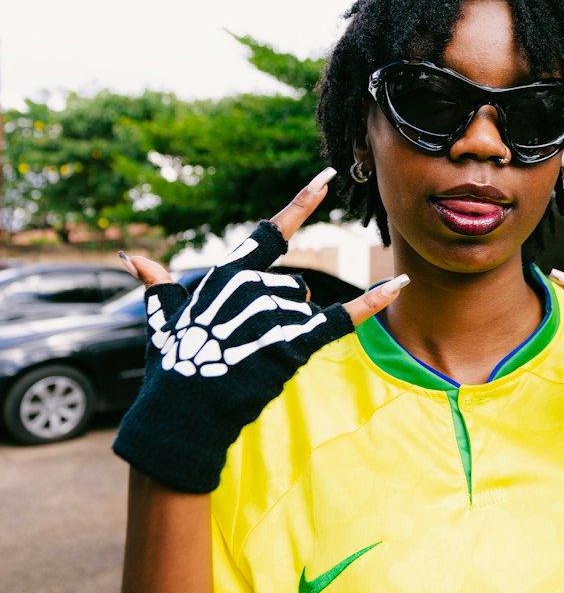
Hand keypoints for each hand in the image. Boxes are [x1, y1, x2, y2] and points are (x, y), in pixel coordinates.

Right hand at [113, 169, 407, 492]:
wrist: (182, 415)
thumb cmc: (173, 367)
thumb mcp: (164, 320)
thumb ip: (159, 285)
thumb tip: (132, 258)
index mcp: (227, 274)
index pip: (270, 232)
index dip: (301, 204)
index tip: (328, 177)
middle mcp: (252, 287)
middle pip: (293, 286)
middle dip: (279, 314)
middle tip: (245, 346)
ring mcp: (273, 315)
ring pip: (305, 308)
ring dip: (289, 332)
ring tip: (254, 358)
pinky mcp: (293, 344)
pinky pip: (341, 318)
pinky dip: (372, 301)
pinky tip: (401, 282)